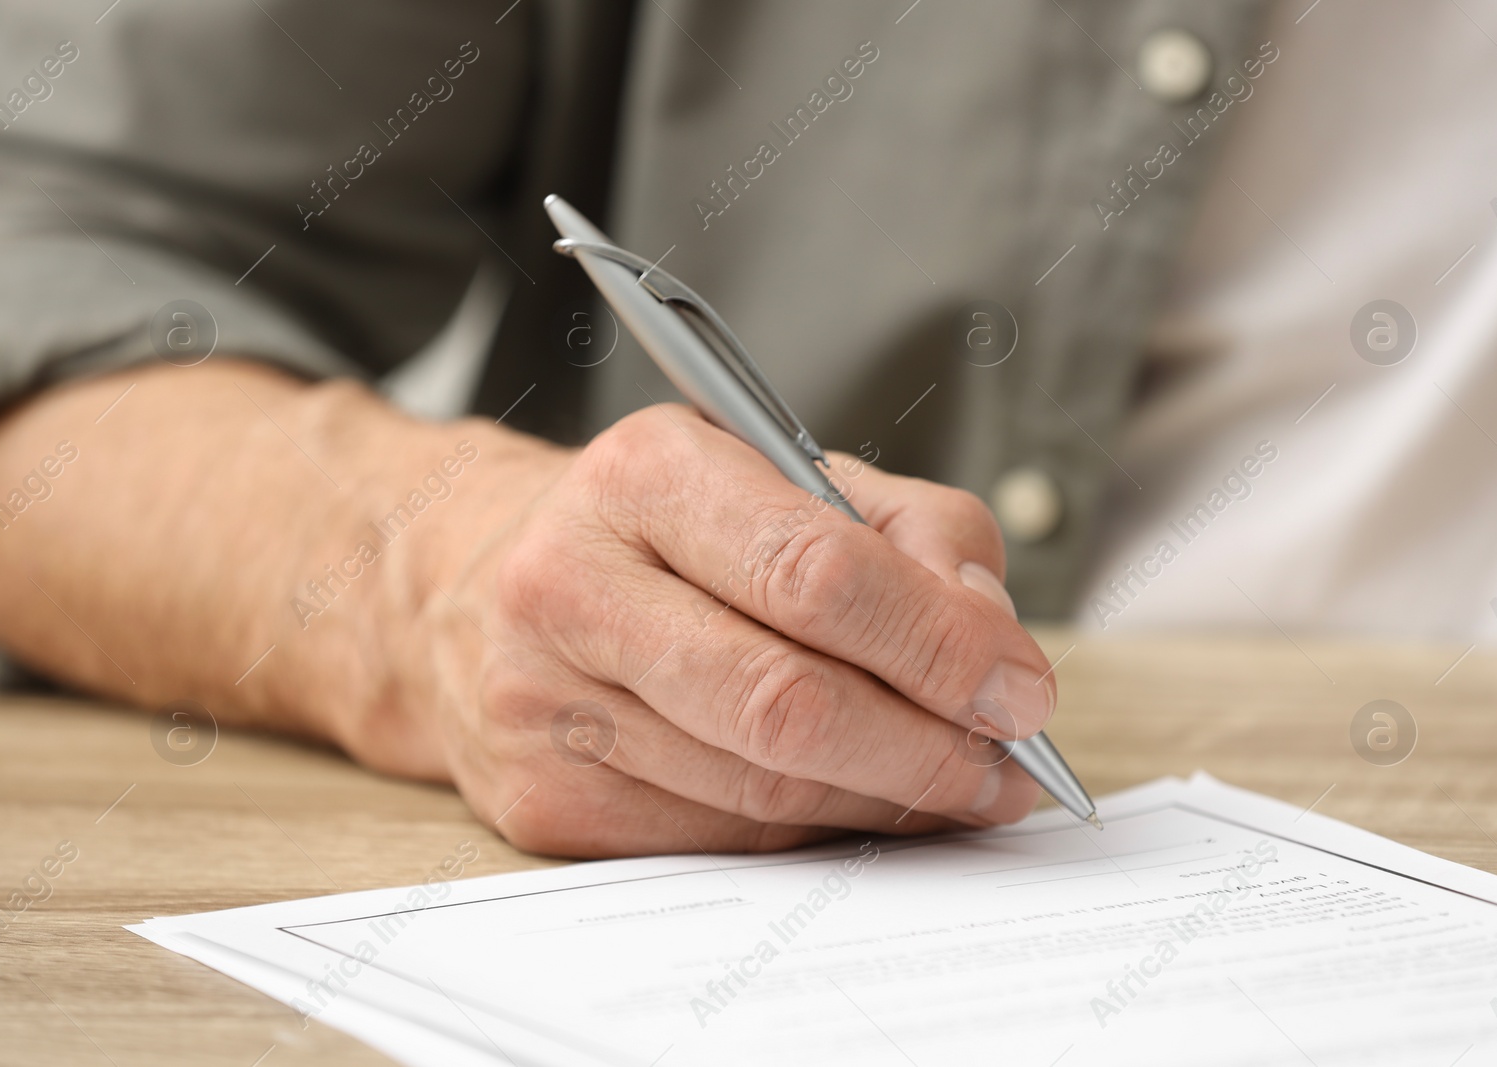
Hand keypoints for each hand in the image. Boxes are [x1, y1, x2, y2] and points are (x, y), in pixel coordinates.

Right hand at [416, 405, 1056, 857]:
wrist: (476, 584)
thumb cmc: (664, 527)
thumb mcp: (789, 474)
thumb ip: (916, 534)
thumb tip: (993, 648)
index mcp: (643, 475)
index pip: (815, 572)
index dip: (939, 644)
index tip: (1020, 689)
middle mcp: (570, 585)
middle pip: (786, 704)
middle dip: (927, 749)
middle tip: (1004, 768)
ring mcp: (543, 706)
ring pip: (761, 792)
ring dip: (885, 800)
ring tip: (949, 784)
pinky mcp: (542, 801)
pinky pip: (720, 842)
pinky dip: (810, 828)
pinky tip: (848, 799)